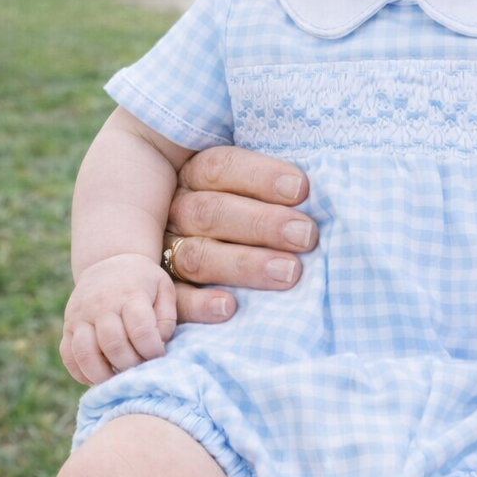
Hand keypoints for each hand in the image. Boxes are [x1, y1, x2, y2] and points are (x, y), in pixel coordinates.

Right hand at [61, 254, 176, 384]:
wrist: (109, 262)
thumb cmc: (143, 282)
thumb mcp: (164, 289)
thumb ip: (166, 318)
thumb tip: (157, 345)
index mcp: (130, 294)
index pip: (141, 330)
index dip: (152, 351)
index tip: (158, 356)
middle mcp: (101, 305)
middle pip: (113, 344)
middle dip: (130, 365)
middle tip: (140, 370)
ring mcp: (80, 316)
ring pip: (85, 353)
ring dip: (102, 374)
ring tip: (117, 381)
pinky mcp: (67, 326)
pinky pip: (67, 355)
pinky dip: (80, 372)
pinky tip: (97, 378)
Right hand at [165, 147, 318, 324]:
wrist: (187, 266)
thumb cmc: (245, 217)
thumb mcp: (246, 188)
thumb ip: (274, 188)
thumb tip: (314, 190)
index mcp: (193, 176)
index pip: (220, 168)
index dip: (261, 177)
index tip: (302, 189)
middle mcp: (176, 212)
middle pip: (211, 212)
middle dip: (262, 224)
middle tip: (306, 236)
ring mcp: (163, 253)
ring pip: (197, 256)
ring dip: (245, 265)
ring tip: (289, 273)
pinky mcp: (162, 293)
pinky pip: (174, 300)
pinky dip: (199, 305)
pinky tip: (229, 308)